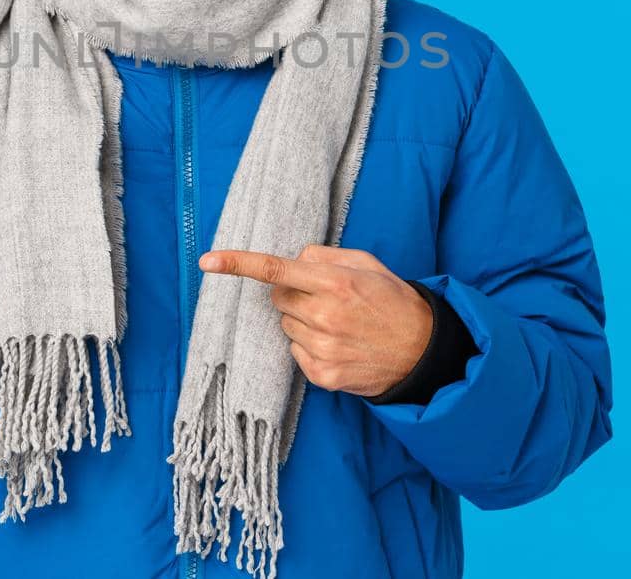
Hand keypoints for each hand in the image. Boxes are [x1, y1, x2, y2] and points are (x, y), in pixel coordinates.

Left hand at [199, 245, 432, 396]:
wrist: (421, 351)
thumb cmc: (391, 301)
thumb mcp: (365, 264)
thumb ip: (325, 256)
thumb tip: (293, 260)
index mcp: (335, 282)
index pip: (276, 270)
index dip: (238, 264)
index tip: (208, 261)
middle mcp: (325, 315)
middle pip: (277, 299)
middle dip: (292, 295)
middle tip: (324, 299)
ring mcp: (322, 348)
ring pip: (285, 326)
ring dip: (302, 322)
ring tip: (337, 324)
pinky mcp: (322, 374)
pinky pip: (295, 352)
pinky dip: (309, 346)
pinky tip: (337, 344)